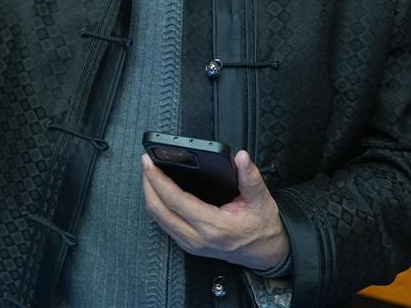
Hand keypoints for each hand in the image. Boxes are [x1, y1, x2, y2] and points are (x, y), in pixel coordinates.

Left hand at [141, 150, 288, 270]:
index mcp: (214, 226)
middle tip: (146, 163)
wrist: (265, 252)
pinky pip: (164, 224)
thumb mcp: (261, 199)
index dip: (159, 180)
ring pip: (158, 218)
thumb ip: (250, 177)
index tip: (150, 163)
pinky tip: (158, 190)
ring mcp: (191, 244)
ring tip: (149, 173)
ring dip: (150, 194)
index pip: (176, 201)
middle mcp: (198, 238)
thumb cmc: (262, 226)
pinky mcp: (188, 244)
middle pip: (159, 210)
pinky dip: (157, 205)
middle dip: (148, 184)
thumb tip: (242, 157)